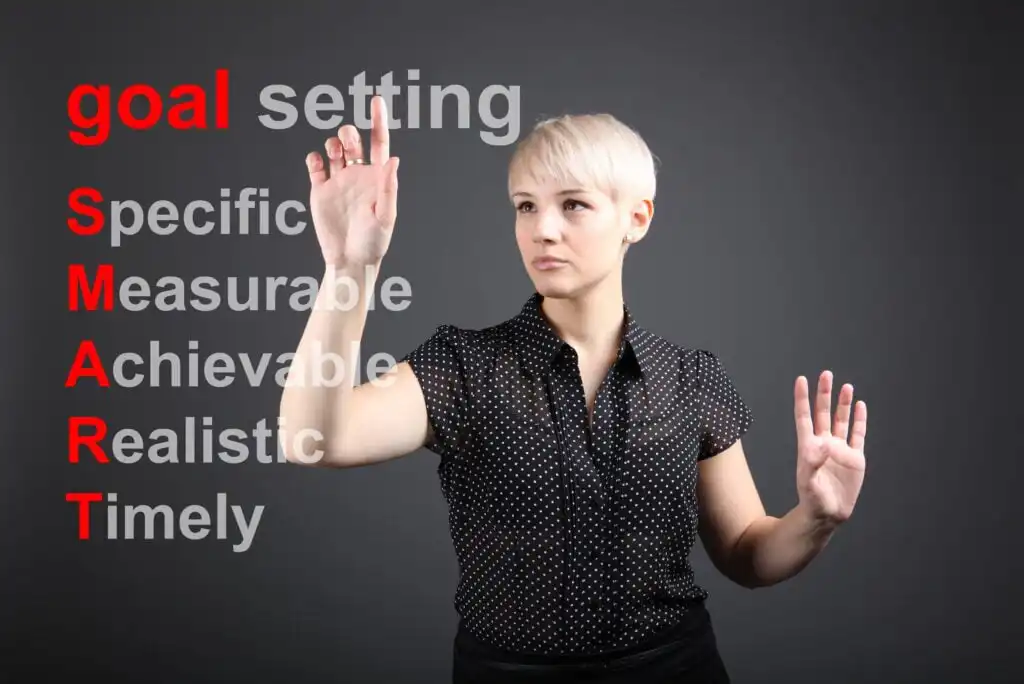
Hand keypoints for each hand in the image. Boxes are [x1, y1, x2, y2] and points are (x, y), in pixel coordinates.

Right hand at [305, 95, 399, 267]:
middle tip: (348, 143)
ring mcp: (339, 181)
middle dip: (349, 134)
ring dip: (333, 142)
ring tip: (334, 152)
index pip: (379, 142)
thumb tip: (393, 159)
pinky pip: (315, 165)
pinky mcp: (320, 190)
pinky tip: (317, 161)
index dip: (378, 120)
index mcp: (377, 177)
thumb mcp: (386, 216)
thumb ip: (389, 187)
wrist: (350, 260)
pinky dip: (314, 157)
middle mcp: (358, 175)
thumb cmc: (374, 241)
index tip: (376, 100)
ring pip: (334, 149)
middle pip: (353, 141)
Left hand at [794, 370, 867, 525]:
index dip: (802, 398)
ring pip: (841, 420)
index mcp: (808, 447)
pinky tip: (860, 406)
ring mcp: (840, 450)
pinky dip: (860, 421)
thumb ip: (811, 463)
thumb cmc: (813, 500)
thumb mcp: (808, 482)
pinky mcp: (855, 458)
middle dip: (824, 394)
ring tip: (846, 386)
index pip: (804, 417)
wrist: (828, 515)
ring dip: (843, 404)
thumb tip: (821, 444)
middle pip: (823, 413)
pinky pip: (858, 434)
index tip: (801, 380)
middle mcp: (824, 444)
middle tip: (826, 374)